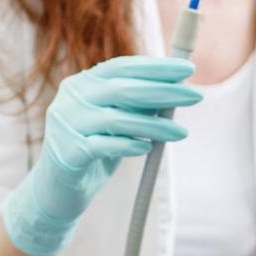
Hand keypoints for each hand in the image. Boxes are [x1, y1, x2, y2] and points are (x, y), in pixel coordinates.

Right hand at [2, 55, 200, 255]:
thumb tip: (177, 89)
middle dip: (164, 91)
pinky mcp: (67, 152)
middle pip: (123, 89)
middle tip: (197, 95)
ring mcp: (65, 124)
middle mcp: (70, 98)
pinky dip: (129, 145)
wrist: (58, 189)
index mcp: (82, 83)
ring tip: (182, 132)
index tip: (188, 69)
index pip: (122, 66)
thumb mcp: (115, 121)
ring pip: (116, 119)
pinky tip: (147, 148)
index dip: (157, 66)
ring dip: (155, 125)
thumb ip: (137, 105)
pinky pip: (104, 146)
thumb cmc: (94, 148)